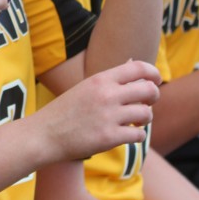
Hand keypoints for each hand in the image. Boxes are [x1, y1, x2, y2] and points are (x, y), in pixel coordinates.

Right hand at [39, 60, 159, 160]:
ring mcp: (109, 116)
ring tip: (134, 121)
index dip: (153, 74)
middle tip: (146, 104)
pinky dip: (136, 135)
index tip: (155, 81)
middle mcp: (106, 95)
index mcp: (100, 80)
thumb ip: (109, 79)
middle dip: (153, 97)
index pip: (139, 68)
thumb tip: (133, 62)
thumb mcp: (85, 88)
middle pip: (149, 90)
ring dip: (144, 119)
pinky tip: (126, 134)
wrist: (43, 134)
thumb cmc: (64, 111)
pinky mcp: (109, 137)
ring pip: (147, 114)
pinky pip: (139, 135)